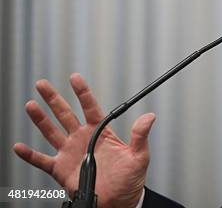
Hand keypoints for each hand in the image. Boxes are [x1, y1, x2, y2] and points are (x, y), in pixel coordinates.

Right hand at [13, 73, 154, 207]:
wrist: (118, 203)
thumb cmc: (130, 180)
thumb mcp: (139, 156)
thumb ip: (141, 136)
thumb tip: (150, 117)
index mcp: (101, 133)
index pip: (90, 107)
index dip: (82, 92)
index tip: (75, 78)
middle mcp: (83, 139)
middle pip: (65, 114)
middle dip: (54, 99)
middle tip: (43, 84)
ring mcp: (70, 153)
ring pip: (52, 132)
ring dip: (40, 119)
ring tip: (31, 105)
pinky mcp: (61, 170)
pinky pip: (42, 161)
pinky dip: (30, 155)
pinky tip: (19, 147)